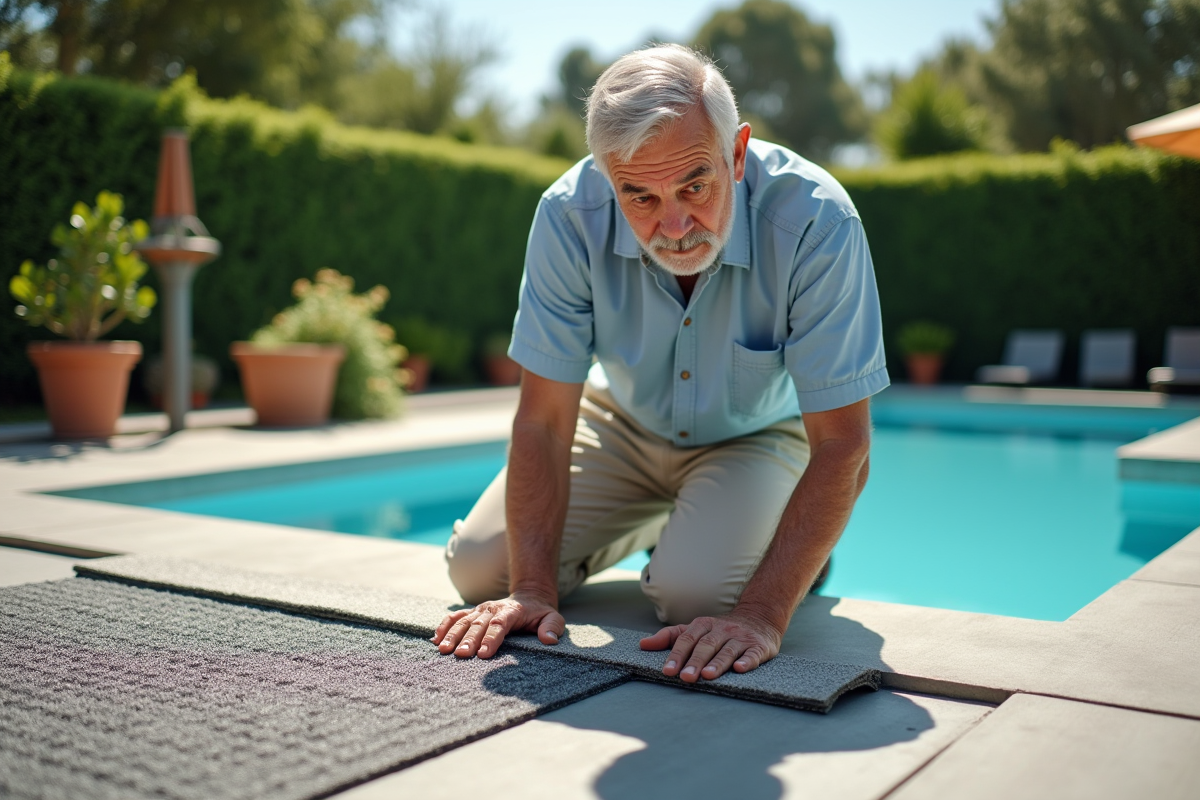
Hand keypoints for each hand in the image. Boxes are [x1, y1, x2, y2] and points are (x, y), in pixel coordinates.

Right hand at [432, 592, 564, 658]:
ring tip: (444, 650)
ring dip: (453, 635)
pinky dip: (444, 626)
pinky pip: (455, 617)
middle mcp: (493, 608)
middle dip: (469, 640)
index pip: (500, 624)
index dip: (491, 638)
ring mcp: (480, 609)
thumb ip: (553, 627)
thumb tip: (549, 640)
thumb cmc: (540, 613)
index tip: (484, 653)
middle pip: (479, 624)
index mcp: (512, 611)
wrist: (529, 597)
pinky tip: (435, 639)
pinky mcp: (472, 612)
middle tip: (462, 655)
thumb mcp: (554, 618)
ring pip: (464, 621)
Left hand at [638, 611, 781, 682]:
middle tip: (685, 677)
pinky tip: (740, 669)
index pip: (687, 640)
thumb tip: (643, 645)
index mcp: (704, 625)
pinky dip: (747, 661)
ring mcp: (740, 638)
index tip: (667, 671)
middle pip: (706, 646)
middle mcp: (722, 630)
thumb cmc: (720, 630)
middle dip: (695, 662)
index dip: (677, 655)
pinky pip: (752, 654)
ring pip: (728, 650)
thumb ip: (670, 637)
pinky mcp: (758, 646)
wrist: (759, 617)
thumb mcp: (695, 629)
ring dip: (717, 663)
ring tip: (707, 676)